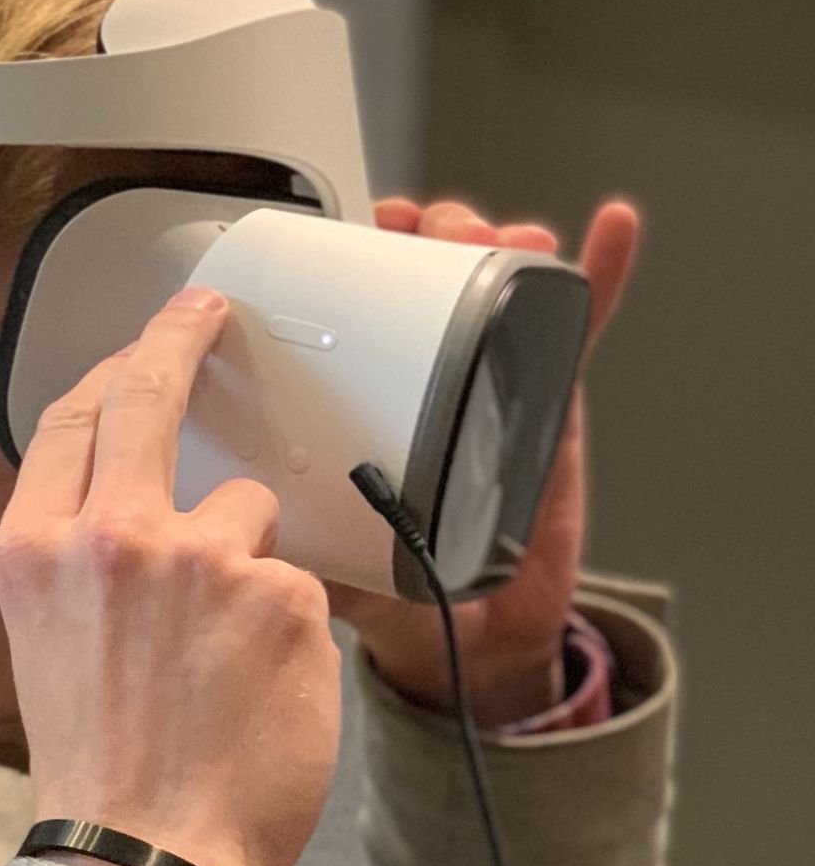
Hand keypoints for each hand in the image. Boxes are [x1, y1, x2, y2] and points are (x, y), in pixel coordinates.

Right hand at [0, 286, 342, 865]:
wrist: (147, 852)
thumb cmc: (98, 763)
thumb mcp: (45, 638)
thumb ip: (80, 556)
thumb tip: (145, 500)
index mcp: (34, 548)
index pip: (73, 419)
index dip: (113, 368)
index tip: (142, 344)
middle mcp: (109, 536)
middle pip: (148, 398)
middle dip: (178, 339)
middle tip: (206, 317)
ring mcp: (199, 559)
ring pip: (247, 510)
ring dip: (249, 561)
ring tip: (228, 653)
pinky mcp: (280, 593)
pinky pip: (300, 579)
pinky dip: (291, 624)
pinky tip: (263, 683)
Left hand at [327, 198, 641, 725]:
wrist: (479, 634)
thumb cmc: (403, 588)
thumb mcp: (334, 566)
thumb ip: (301, 554)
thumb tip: (258, 544)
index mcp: (366, 405)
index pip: (355, 313)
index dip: (355, 261)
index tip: (358, 233)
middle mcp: (424, 384)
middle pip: (425, 280)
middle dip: (427, 237)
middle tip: (424, 232)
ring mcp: (489, 384)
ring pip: (494, 290)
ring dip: (494, 243)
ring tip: (493, 235)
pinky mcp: (550, 406)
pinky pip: (576, 332)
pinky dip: (599, 276)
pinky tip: (605, 231)